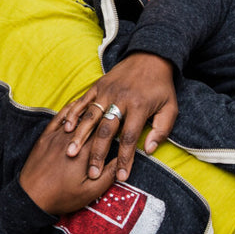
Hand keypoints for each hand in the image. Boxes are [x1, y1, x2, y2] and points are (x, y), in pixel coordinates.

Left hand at [20, 111, 119, 215]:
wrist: (31, 198)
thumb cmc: (63, 197)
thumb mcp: (91, 192)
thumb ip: (108, 175)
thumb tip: (123, 161)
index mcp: (86, 154)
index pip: (106, 134)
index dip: (118, 126)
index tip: (127, 121)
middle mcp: (71, 140)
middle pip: (93, 123)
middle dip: (106, 114)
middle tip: (117, 106)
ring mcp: (56, 137)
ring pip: (76, 117)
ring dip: (90, 110)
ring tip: (102, 101)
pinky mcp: (45, 137)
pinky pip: (58, 118)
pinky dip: (69, 110)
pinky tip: (76, 105)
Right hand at [58, 52, 177, 183]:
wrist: (150, 57)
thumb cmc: (161, 87)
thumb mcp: (170, 108)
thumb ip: (161, 130)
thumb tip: (149, 150)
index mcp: (139, 107)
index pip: (129, 138)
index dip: (124, 158)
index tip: (120, 176)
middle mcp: (120, 100)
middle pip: (106, 131)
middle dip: (97, 154)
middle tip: (91, 172)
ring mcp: (106, 92)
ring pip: (90, 117)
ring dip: (79, 136)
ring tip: (71, 153)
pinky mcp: (97, 86)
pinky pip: (82, 101)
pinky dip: (72, 114)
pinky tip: (64, 128)